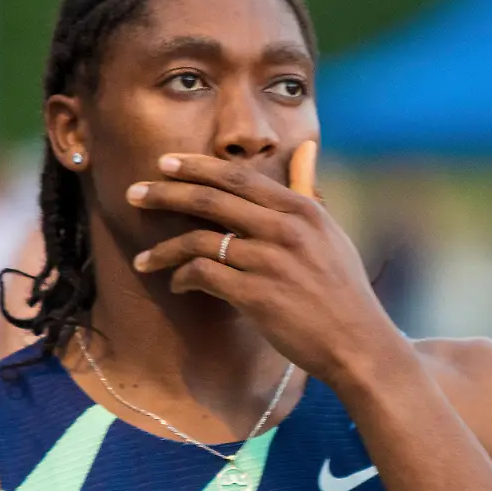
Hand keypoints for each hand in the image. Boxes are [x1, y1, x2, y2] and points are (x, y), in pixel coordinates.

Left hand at [128, 143, 415, 387]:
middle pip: (210, 199)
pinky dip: (183, 277)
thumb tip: (305, 147)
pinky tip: (176, 283)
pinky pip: (203, 275)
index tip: (164, 163)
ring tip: (143, 260)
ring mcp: (268, 261)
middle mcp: (284, 228)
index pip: (237, 176)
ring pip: (199, 240)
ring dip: (164, 249)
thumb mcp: (329, 230)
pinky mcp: (255, 295)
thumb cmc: (341, 288)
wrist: (357, 342)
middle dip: (165, 193)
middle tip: (134, 193)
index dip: (196, 167)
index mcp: (301, 208)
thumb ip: (307, 188)